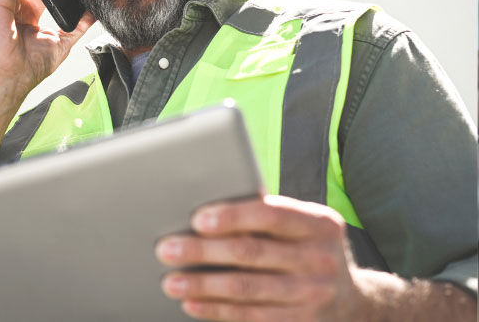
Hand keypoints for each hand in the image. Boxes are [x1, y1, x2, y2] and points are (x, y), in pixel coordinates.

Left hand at [156, 195, 364, 320]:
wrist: (353, 302)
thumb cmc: (308, 249)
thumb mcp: (303, 226)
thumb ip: (266, 216)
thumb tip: (206, 209)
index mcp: (320, 223)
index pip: (272, 214)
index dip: (233, 216)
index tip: (197, 219)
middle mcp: (320, 259)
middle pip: (251, 253)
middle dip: (203, 251)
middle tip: (167, 249)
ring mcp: (312, 295)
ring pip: (246, 289)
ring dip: (202, 285)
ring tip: (170, 280)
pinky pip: (251, 316)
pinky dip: (216, 309)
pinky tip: (192, 303)